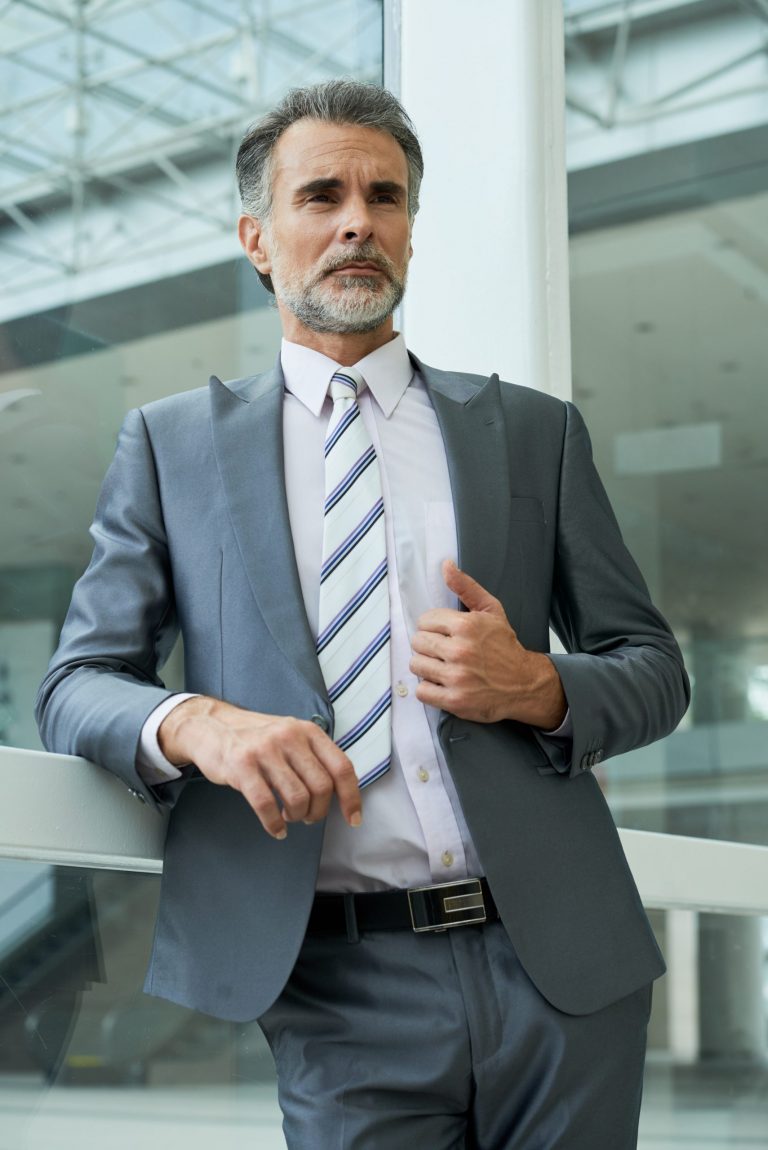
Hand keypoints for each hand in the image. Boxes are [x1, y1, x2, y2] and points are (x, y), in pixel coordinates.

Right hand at [158, 697, 360, 839]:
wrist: (211, 727)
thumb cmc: (256, 739)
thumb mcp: (291, 736)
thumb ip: (314, 757)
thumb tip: (341, 793)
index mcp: (308, 731)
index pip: (341, 767)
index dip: (351, 797)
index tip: (353, 819)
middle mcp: (290, 736)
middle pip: (322, 787)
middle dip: (318, 812)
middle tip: (307, 817)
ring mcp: (265, 750)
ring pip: (297, 798)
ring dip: (296, 817)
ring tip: (288, 817)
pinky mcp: (242, 765)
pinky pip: (266, 804)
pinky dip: (274, 824)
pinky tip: (276, 828)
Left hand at [410, 560, 565, 727]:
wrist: (524, 683)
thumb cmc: (505, 646)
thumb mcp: (491, 610)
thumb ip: (466, 587)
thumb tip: (445, 566)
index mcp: (466, 626)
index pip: (425, 621)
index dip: (433, 626)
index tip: (444, 634)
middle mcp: (459, 651)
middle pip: (418, 642)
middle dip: (428, 645)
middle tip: (443, 651)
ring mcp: (456, 677)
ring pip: (416, 665)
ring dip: (426, 666)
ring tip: (442, 666)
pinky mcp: (454, 700)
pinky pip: (421, 691)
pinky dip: (428, 689)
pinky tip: (442, 683)